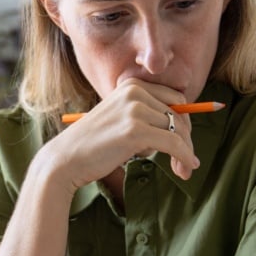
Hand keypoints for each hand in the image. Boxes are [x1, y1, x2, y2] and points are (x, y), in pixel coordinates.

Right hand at [45, 78, 201, 189]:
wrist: (66, 159)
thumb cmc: (94, 145)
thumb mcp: (120, 119)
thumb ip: (146, 116)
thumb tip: (184, 127)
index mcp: (132, 85)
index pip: (175, 100)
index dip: (184, 124)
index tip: (185, 144)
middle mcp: (135, 92)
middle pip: (179, 115)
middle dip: (187, 139)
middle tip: (189, 161)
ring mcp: (135, 109)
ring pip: (178, 130)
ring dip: (186, 152)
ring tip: (185, 170)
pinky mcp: (136, 131)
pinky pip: (173, 144)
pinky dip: (184, 157)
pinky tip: (186, 168)